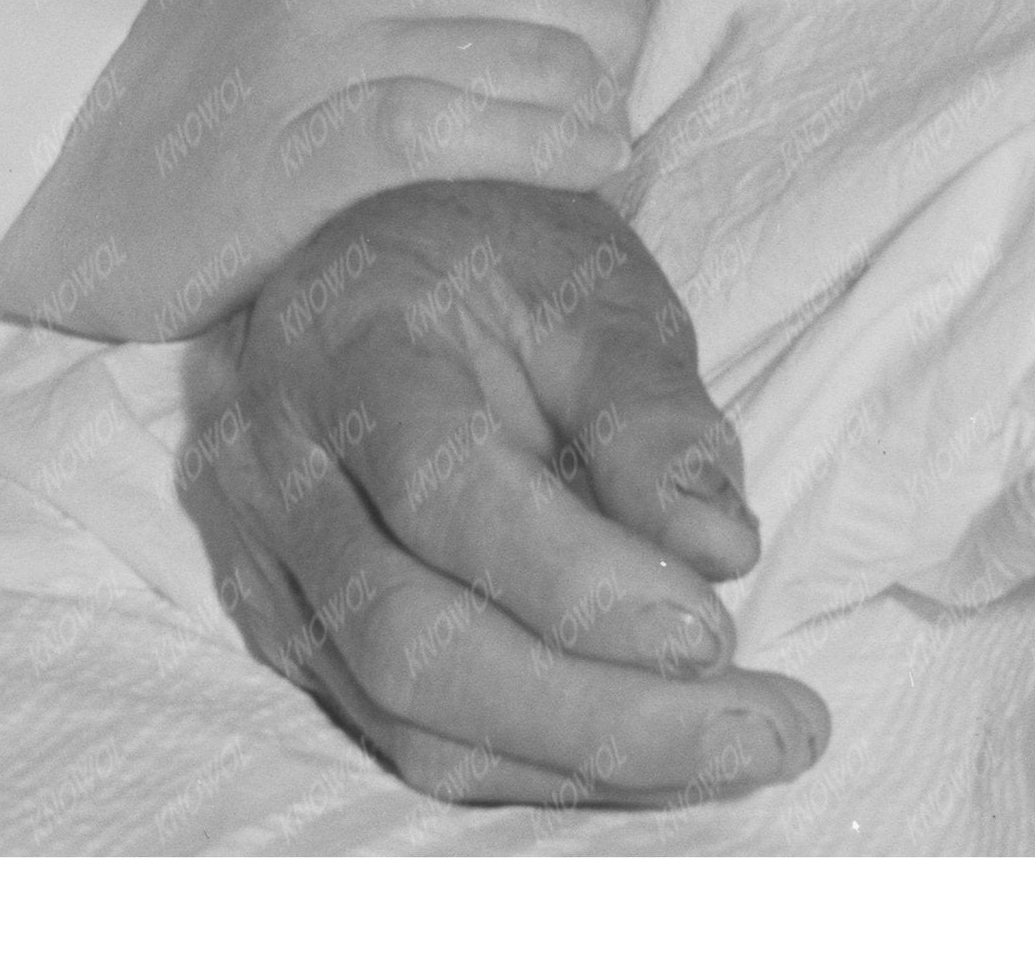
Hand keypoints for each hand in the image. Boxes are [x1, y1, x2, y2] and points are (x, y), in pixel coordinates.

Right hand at [0, 0, 656, 345]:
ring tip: (604, 174)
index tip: (621, 74)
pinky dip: (545, 156)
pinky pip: (461, 132)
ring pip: (534, 62)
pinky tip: (577, 182)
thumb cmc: (213, 74)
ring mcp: (316, 42)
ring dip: (603, 131)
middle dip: (625, 72)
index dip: (622, 10)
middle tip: (618, 137)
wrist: (56, 163)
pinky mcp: (298, 145)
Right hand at [183, 181, 831, 810]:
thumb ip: (648, 406)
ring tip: (738, 746)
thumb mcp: (593, 283)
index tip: (713, 630)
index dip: (573, 581)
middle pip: (410, 638)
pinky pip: (411, 741)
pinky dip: (543, 768)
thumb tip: (719, 548)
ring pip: (407, 718)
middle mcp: (278, 468)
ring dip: (586, 764)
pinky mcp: (296, 638)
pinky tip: (654, 752)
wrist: (390, 267)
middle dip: (598, 714)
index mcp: (346, 343)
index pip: (437, 487)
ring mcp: (270, 565)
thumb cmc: (501, 268)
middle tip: (764, 729)